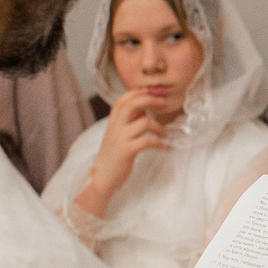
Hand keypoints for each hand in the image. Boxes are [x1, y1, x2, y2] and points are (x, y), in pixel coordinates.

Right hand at [80, 88, 169, 209]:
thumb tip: (145, 107)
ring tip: (164, 135)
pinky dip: (158, 143)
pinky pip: (147, 141)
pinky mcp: (126, 151)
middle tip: (164, 104)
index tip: (154, 93)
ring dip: (159, 127)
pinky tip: (162, 147)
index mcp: (113, 120)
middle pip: (133, 104)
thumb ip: (129, 120)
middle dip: (151, 100)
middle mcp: (115, 126)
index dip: (139, 92)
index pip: (124, 99)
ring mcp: (120, 138)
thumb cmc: (114, 154)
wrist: (103, 176)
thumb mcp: (118, 133)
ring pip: (144, 122)